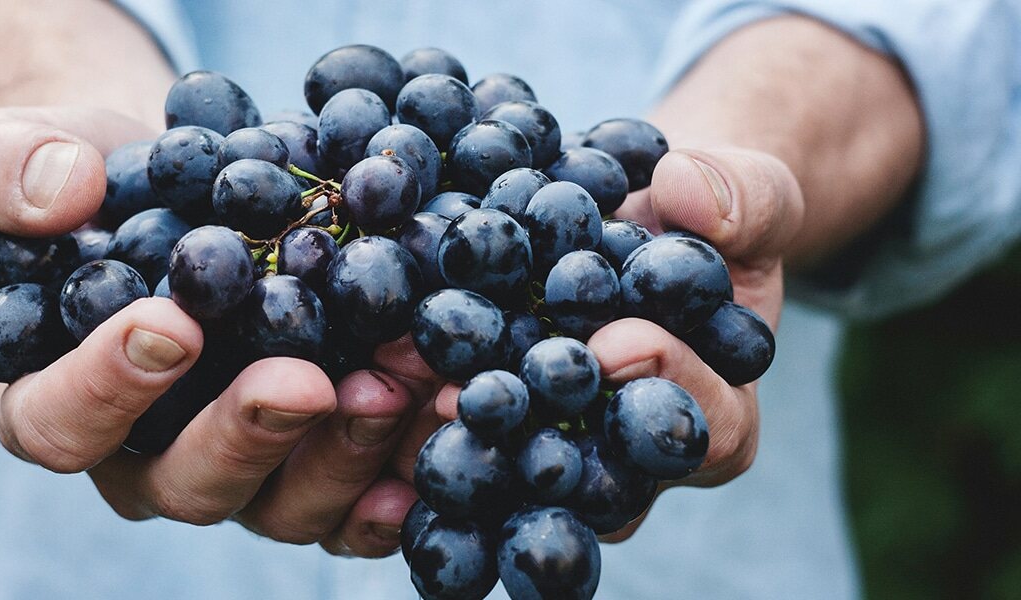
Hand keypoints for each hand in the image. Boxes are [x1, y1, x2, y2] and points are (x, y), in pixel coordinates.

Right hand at [0, 106, 422, 556]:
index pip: (60, 423)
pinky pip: (355, 500)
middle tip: (306, 381)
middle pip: (187, 483)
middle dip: (250, 434)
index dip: (107, 388)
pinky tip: (440, 426)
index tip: (171, 324)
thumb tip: (61, 192)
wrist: (184, 188)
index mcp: (55, 399)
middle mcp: (147, 457)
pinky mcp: (313, 461)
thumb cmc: (91, 182)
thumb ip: (7, 169)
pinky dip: (401, 472)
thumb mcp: (19, 152)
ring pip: (284, 503)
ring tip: (399, 383)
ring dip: (346, 452)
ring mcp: (240, 468)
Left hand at [371, 145, 803, 544]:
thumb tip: (688, 194)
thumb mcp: (750, 193)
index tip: (616, 342)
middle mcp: (631, 452)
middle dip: (537, 430)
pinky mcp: (500, 413)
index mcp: (716, 414)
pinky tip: (374, 361)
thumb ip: (742, 199)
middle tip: (479, 396)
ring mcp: (561, 441)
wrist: (645, 214)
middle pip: (595, 472)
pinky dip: (420, 391)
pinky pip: (465, 420)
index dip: (667, 387)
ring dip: (459, 424)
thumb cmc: (711, 214)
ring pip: (516, 461)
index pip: (706, 429)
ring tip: (407, 381)